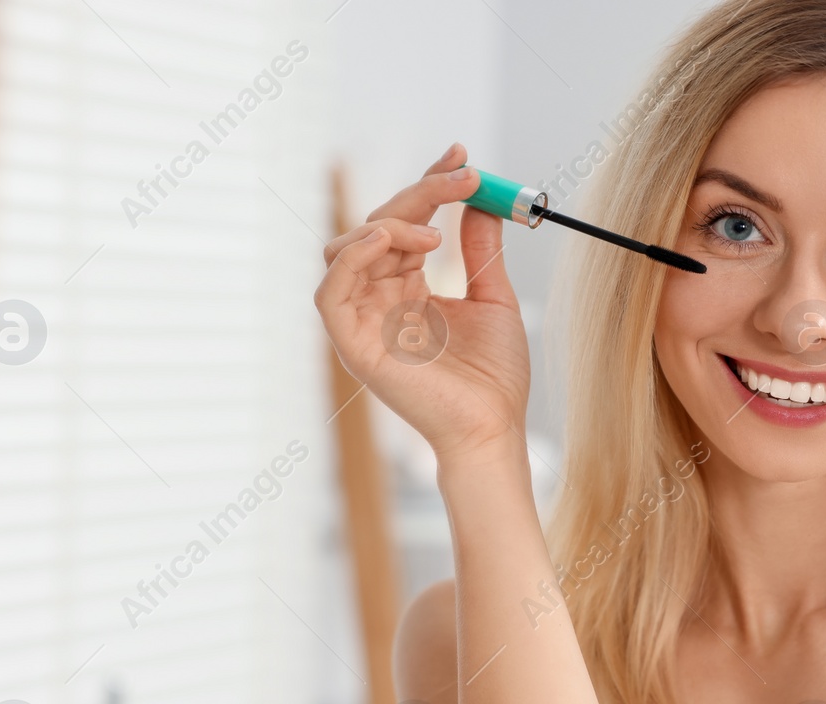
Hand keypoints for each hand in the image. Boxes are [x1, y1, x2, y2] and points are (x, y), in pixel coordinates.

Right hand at [314, 142, 529, 460]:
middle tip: (465, 178)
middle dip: (421, 193)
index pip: (405, 223)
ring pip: (348, 246)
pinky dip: (353, 255)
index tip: (461, 156)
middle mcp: (380, 300)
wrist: (493, 427)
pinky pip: (331, 288)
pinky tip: (388, 238)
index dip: (428, 185)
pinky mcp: (352, 342)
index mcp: (409, 289)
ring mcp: (364, 320)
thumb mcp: (493, 298)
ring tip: (434, 232)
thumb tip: (479, 201)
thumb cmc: (494, 377)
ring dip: (390, 222)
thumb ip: (481, 250)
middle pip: (378, 224)